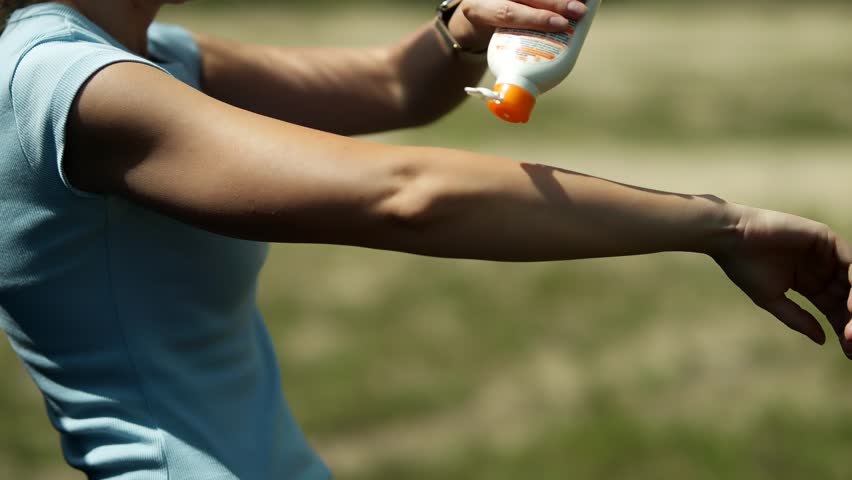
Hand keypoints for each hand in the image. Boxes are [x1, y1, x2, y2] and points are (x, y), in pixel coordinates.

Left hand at [448, 0, 588, 51]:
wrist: (478, 10)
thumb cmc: (490, 38)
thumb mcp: (490, 50)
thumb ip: (504, 65)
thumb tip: (521, 96)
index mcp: (478, 10)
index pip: (507, 13)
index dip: (535, 18)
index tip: (559, 24)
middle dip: (556, 4)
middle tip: (579, 12)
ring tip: (583, 4)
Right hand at [713, 205, 851, 356]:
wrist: (731, 239)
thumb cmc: (745, 268)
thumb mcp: (772, 300)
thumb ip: (798, 319)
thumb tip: (823, 340)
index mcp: (809, 283)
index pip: (834, 308)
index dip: (842, 327)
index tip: (848, 349)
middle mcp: (822, 268)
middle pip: (848, 296)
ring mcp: (825, 253)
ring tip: (851, 322)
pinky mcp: (825, 238)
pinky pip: (850, 261)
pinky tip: (851, 302)